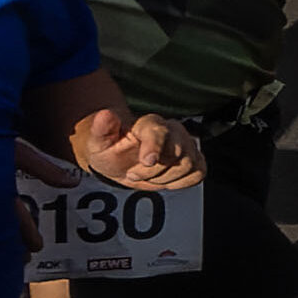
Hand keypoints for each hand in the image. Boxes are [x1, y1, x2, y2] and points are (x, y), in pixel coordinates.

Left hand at [67, 104, 203, 190]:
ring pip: (189, 166)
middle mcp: (173, 130)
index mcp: (150, 124)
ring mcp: (186, 145)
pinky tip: (164, 179)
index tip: (147, 161)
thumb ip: (102, 129)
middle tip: (133, 174)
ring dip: (163, 178)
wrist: (120, 159)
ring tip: (147, 176)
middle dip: (153, 172)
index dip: (155, 147)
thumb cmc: (110, 149)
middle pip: (178, 154)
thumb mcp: (98, 141)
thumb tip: (105, 115)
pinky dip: (180, 182)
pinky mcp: (195, 160)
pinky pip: (198, 174)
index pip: (160, 132)